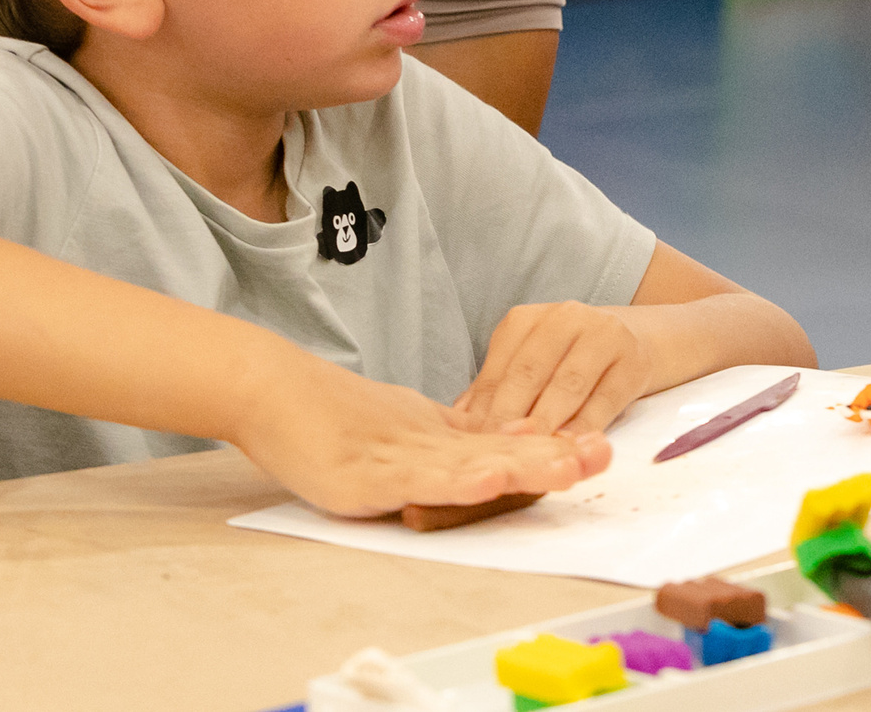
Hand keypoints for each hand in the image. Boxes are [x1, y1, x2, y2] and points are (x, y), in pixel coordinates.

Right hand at [231, 354, 609, 518]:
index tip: (594, 447)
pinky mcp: (363, 477)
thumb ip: (449, 445)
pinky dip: (455, 479)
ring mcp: (396, 459)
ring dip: (522, 465)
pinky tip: (488, 475)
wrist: (269, 390)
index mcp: (437, 439)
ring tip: (568, 465)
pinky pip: (416, 479)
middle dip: (551, 457)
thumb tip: (502, 450)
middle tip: (602, 454)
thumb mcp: (402, 433)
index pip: (502, 445)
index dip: (547, 449)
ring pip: (469, 462)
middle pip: (497, 451)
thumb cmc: (328, 416)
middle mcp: (425, 447)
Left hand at [454, 301, 654, 437]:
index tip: (468, 445)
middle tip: (493, 453)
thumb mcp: (531, 365)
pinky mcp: (633, 360)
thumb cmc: (570, 361)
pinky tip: (570, 447)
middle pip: (529, 373)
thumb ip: (497, 391)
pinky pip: (604, 399)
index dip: (483, 408)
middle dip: (509, 417)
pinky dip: (585, 426)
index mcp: (528, 320)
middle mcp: (565, 318)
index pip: (499, 368)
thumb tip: (456, 426)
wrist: (637, 340)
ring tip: (528, 454)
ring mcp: (604, 334)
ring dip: (545, 423)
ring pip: (566, 385)